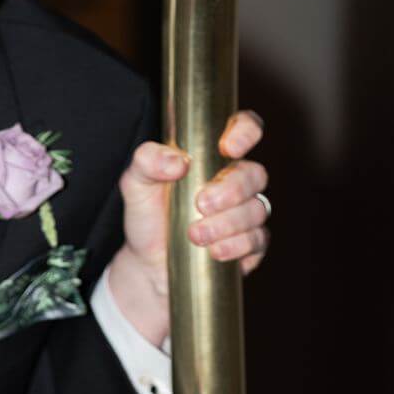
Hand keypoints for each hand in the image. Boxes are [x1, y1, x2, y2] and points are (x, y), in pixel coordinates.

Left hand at [107, 110, 269, 345]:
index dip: (245, 131)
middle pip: (256, 174)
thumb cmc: (148, 216)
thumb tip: (178, 162)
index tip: (229, 148)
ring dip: (228, 223)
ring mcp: (247, 213)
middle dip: (232, 189)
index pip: (245, 128)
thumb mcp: (136, 183)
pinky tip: (214, 251)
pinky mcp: (251, 245)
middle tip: (201, 204)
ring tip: (195, 235)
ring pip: (257, 210)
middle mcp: (237, 181)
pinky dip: (236, 246)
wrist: (149, 265)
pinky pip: (257, 241)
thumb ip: (148, 161)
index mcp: (214, 156)